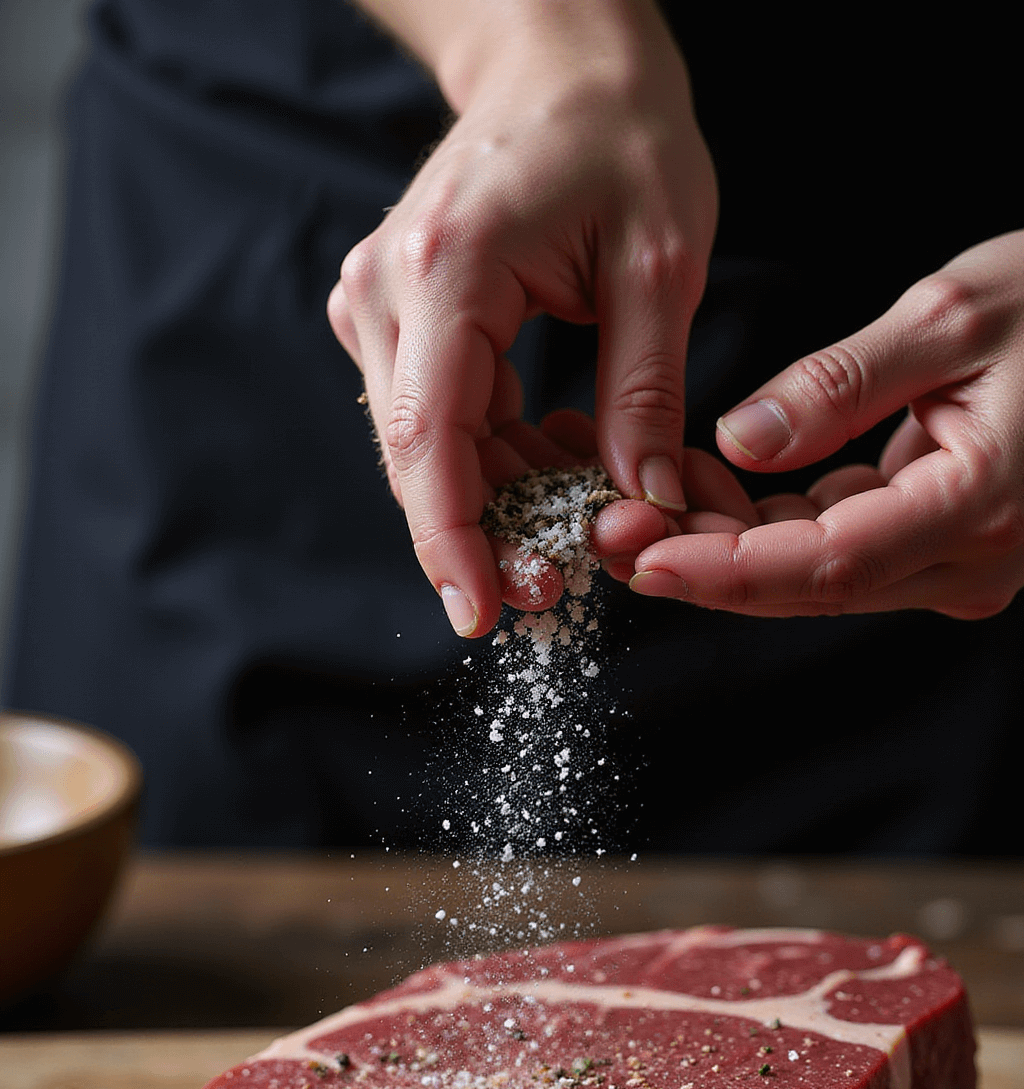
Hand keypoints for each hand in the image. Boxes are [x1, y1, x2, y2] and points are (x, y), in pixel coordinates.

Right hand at [327, 0, 716, 635]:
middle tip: (557, 595)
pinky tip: (562, 461)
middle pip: (417, 459)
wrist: (561, 63)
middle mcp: (389, 290)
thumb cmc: (620, 137)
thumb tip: (643, 506)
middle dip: (483, 541)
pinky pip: (439, 420)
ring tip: (585, 514)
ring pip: (426, 450)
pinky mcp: (397, 319)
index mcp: (447, 269)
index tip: (481, 615)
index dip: (453, 540)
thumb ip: (647, 391)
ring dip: (500, 502)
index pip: (429, 437)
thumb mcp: (664, 264)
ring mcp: (382, 304)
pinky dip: (497, 459)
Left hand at [628, 231, 1023, 619]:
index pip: (826, 562)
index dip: (724, 569)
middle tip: (608, 529)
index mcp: (978, 506)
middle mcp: (973, 562)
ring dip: (727, 545)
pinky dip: (771, 524)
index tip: (641, 556)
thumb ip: (842, 384)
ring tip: (643, 500)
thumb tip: (740, 439)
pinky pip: (842, 549)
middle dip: (703, 562)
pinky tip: (711, 487)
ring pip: (818, 575)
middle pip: (810, 583)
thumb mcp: (953, 313)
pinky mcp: (946, 548)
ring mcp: (962, 565)